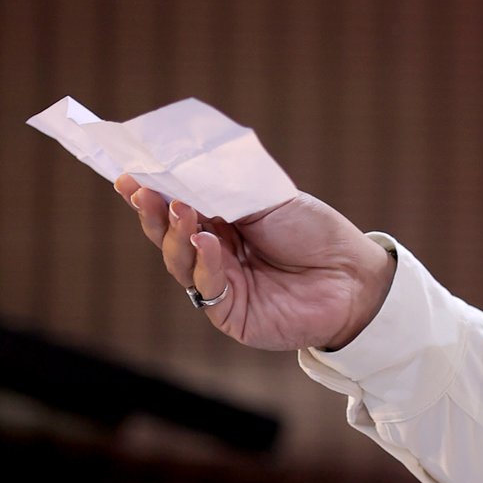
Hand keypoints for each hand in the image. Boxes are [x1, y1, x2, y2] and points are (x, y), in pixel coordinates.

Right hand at [116, 177, 395, 353]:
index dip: (152, 191)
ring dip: (174, 233)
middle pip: (167, 233)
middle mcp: (213, 252)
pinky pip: (206, 287)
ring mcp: (219, 284)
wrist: (353, 276)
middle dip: (152, 211)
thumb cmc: (314, 233)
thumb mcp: (269, 198)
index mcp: (220, 220)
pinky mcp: (230, 313)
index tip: (129, 174)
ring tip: (178, 208)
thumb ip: (226, 188)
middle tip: (142, 190)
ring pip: (179, 260)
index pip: (175, 204)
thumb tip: (182, 169)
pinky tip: (206, 240)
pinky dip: (204, 262)